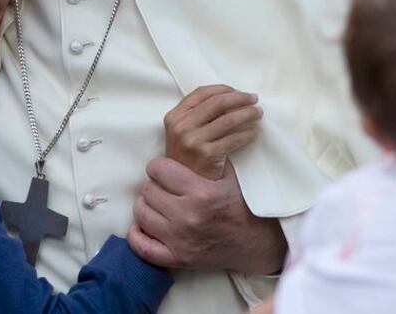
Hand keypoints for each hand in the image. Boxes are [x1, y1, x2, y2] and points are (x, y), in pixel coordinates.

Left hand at [128, 159, 287, 273]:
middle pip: (148, 190)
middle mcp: (188, 216)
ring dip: (147, 205)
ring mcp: (180, 240)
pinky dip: (138, 235)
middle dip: (155, 185)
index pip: (159, 169)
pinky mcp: (178, 259)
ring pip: (142, 214)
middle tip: (164, 186)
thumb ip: (208, 157)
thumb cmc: (243, 206)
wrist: (257, 242)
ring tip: (158, 203)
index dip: (160, 166)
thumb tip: (188, 137)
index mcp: (201, 192)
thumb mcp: (230, 176)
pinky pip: (143, 248)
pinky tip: (144, 225)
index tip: (165, 169)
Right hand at [164, 85, 261, 179]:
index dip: (223, 89)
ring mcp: (193, 141)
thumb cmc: (188, 154)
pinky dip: (247, 134)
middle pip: (217, 103)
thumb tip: (231, 97)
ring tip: (258, 113)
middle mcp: (181, 127)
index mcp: (174, 116)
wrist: (183, 185)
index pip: (201, 93)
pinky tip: (254, 132)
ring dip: (247, 114)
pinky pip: (233, 139)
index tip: (238, 91)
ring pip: (228, 120)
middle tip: (253, 98)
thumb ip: (198, 114)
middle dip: (239, 98)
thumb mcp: (184, 131)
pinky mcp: (207, 155)